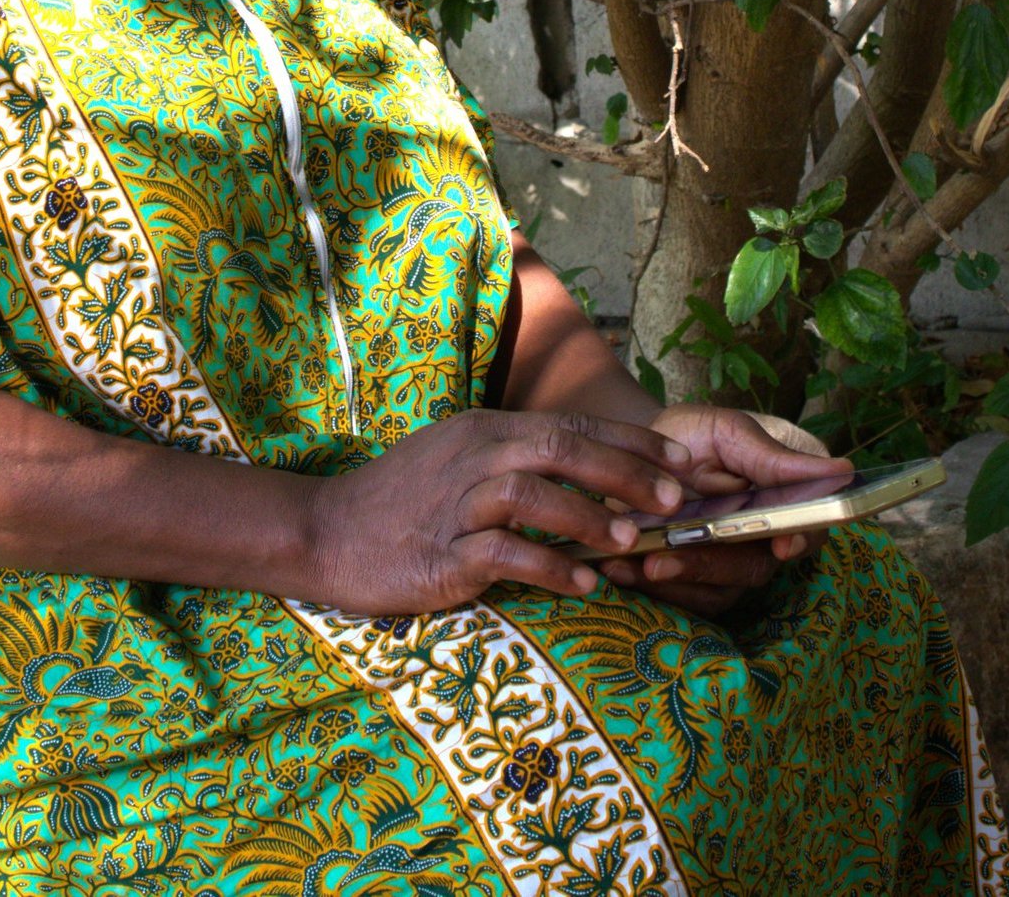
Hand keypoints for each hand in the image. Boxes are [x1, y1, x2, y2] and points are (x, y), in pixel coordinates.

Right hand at [304, 409, 693, 616]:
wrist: (326, 531)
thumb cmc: (403, 500)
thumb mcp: (461, 460)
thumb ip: (519, 461)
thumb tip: (593, 475)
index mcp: (485, 429)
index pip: (571, 424)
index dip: (631, 443)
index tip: (682, 462)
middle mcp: (473, 455)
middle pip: (560, 448)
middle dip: (625, 472)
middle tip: (674, 501)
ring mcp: (454, 502)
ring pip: (532, 494)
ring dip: (588, 516)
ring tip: (631, 542)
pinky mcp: (439, 553)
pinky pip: (502, 553)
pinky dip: (548, 567)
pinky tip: (582, 584)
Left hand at [596, 406, 850, 618]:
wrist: (640, 454)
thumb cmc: (693, 436)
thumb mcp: (727, 431)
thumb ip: (772, 456)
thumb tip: (841, 469)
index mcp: (787, 495)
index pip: (813, 525)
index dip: (803, 538)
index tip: (782, 542)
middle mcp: (767, 538)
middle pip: (758, 565)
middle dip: (713, 564)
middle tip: (669, 558)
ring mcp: (733, 564)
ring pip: (721, 589)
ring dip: (680, 580)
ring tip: (641, 565)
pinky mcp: (699, 584)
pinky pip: (687, 600)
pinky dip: (655, 589)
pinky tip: (622, 571)